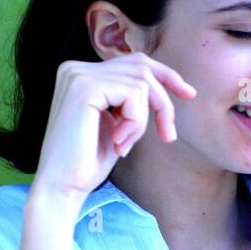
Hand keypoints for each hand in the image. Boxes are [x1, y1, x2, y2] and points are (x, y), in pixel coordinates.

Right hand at [32, 53, 196, 206]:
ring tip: (124, 145)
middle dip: (163, 102)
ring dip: (142, 121)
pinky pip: (134, 95)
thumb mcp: (114, 124)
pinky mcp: (85, 88)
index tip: (189, 94)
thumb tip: (161, 88)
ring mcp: (79, 75)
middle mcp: (76, 68)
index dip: (166, 75)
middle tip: (168, 135)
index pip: (133, 62)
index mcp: (81, 75)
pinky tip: (117, 142)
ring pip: (142, 83)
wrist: (61, 187)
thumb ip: (128, 102)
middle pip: (142, 68)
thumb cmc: (86, 164)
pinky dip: (135, 123)